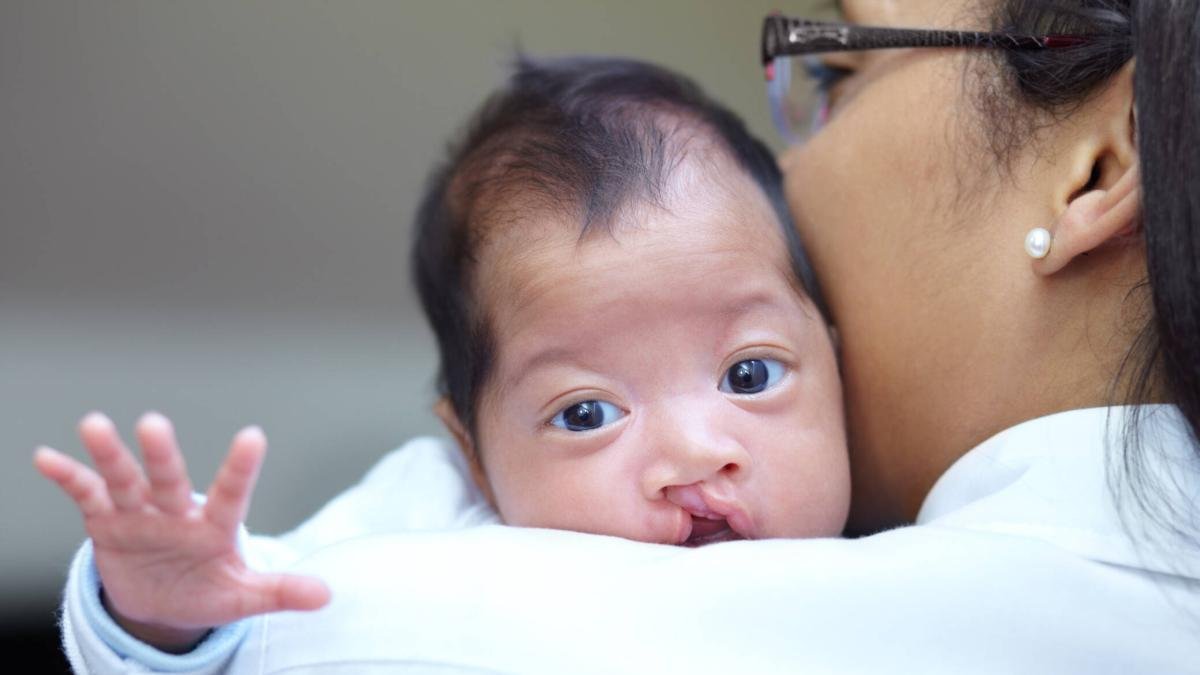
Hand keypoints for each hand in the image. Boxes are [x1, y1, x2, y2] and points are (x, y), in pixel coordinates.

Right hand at [34, 412, 329, 651]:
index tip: (253, 435)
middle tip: (154, 423)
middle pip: (169, 479)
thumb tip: (327, 595)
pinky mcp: (107, 522)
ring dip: (109, 455)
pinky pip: (86, 496)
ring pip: (124, 480)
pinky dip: (68, 477)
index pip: (231, 494)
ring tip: (94, 423)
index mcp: (214, 526)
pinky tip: (48, 457)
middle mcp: (176, 511)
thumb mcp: (243, 596)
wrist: (163, 602)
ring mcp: (140, 513)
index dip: (240, 468)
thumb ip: (280, 591)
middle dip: (160, 455)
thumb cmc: (208, 589)